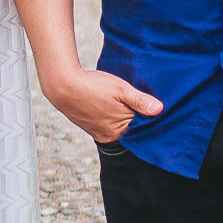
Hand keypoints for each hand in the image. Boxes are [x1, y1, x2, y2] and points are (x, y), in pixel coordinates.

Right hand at [46, 67, 162, 143]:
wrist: (63, 86)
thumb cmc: (92, 86)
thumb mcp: (120, 89)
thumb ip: (140, 101)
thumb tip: (159, 110)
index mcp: (119, 130)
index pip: (142, 128)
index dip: (148, 117)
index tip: (154, 106)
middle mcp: (110, 136)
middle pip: (131, 129)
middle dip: (136, 117)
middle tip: (137, 102)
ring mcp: (99, 133)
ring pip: (119, 126)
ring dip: (124, 116)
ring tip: (123, 102)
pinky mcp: (91, 128)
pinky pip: (108, 125)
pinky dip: (113, 117)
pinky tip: (112, 106)